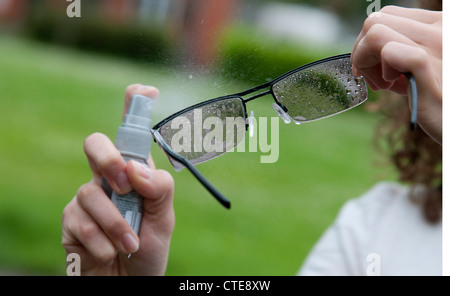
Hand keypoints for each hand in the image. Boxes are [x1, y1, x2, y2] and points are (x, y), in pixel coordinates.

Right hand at [62, 84, 174, 274]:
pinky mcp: (71, 220)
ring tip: (130, 244)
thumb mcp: (165, 219)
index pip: (131, 135)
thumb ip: (159, 190)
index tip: (144, 90)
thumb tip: (136, 168)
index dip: (133, 107)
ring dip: (116, 224)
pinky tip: (110, 253)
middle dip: (108, 159)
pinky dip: (102, 241)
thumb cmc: (148, 248)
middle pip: (95, 144)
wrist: (130, 282)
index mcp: (134, 173)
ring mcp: (88, 198)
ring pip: (91, 191)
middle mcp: (109, 179)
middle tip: (125, 184)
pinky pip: (81, 221)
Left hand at [351, 6, 441, 142]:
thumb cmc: (445, 100)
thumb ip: (406, 54)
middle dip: (362, 53)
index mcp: (440, 25)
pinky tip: (393, 87)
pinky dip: (379, 71)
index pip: (387, 16)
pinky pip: (392, 53)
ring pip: (375, 32)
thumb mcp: (428, 68)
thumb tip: (374, 55)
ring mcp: (437, 48)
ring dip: (366, 61)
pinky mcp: (430, 71)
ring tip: (384, 84)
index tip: (373, 69)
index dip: (369, 43)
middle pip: (374, 22)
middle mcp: (440, 30)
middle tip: (375, 80)